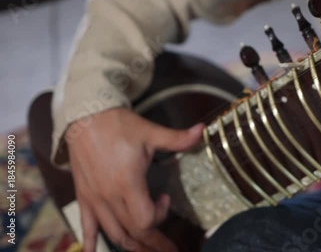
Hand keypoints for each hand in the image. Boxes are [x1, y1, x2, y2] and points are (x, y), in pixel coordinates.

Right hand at [66, 108, 203, 251]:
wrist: (85, 117)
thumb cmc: (118, 125)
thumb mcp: (150, 132)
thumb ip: (177, 138)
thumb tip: (203, 130)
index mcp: (127, 183)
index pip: (145, 219)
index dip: (160, 215)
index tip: (165, 198)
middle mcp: (109, 196)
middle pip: (133, 232)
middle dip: (153, 243)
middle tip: (169, 250)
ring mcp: (94, 199)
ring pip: (113, 233)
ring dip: (131, 246)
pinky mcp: (84, 196)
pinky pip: (86, 226)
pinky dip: (91, 242)